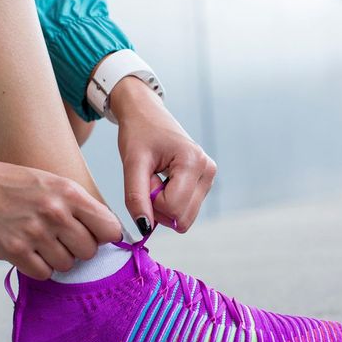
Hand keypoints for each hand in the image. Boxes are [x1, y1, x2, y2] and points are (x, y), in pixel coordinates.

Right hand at [0, 153, 122, 279]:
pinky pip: (44, 273)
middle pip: (89, 250)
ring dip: (57, 258)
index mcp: (68, 192)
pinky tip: (28, 250)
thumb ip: (79, 205)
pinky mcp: (14, 251)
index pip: (109, 227)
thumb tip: (108, 233)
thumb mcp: (52, 182)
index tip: (96, 236)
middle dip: (78, 248)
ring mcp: (34, 233)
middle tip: (61, 238)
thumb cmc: (13, 183)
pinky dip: (38, 267)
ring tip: (41, 242)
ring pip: (67, 265)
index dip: (105, 235)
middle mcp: (55, 212)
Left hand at [111, 77, 216, 234]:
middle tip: (150, 179)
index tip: (146, 178)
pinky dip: (169, 202)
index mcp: (193, 162)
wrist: (145, 113)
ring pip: (184, 217)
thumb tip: (144, 228)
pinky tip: (164, 180)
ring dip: (163, 205)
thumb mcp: (132, 163)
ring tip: (156, 177)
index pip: (173, 208)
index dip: (152, 201)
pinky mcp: (204, 182)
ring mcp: (208, 177)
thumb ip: (136, 197)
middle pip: (182, 218)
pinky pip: (185, 209)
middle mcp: (207, 171)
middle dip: (159, 206)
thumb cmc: (138, 133)